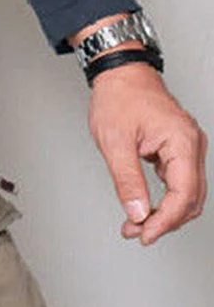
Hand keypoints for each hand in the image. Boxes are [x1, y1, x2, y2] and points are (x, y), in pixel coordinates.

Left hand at [88, 62, 207, 245]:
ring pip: (186, 192)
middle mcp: (192, 143)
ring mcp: (187, 145)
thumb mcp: (114, 141)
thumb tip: (138, 213)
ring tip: (136, 222)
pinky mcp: (178, 146)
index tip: (145, 234)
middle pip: (190, 198)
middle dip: (164, 220)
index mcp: (182, 141)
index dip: (165, 221)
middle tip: (136, 231)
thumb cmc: (117, 96)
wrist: (118, 72)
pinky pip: (178, 179)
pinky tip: (144, 205)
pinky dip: (163, 196)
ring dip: (164, 211)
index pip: (184, 195)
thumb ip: (127, 180)